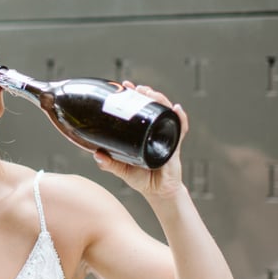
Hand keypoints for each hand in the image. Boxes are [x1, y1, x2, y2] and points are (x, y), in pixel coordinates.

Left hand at [93, 81, 188, 200]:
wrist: (158, 192)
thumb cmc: (142, 179)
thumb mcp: (122, 169)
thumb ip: (109, 164)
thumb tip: (96, 155)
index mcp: (143, 133)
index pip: (140, 109)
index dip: (134, 96)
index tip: (126, 86)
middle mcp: (155, 131)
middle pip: (154, 106)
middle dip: (147, 94)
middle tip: (137, 88)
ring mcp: (166, 137)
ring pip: (166, 113)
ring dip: (160, 100)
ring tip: (151, 93)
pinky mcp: (174, 146)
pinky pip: (180, 130)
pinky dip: (180, 119)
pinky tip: (177, 109)